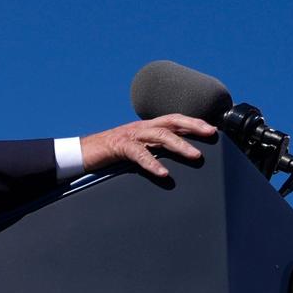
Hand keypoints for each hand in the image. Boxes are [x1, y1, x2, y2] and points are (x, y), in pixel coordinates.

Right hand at [79, 114, 215, 177]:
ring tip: (195, 156)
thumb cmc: (108, 155)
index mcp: (146, 128)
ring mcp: (130, 135)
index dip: (192, 122)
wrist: (80, 153)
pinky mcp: (118, 147)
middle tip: (210, 134)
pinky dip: (152, 163)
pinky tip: (163, 172)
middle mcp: (141, 127)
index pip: (174, 120)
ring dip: (180, 144)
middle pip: (171, 121)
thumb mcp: (135, 150)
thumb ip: (152, 152)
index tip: (212, 129)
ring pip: (160, 135)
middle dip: (193, 126)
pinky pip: (139, 154)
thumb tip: (171, 163)